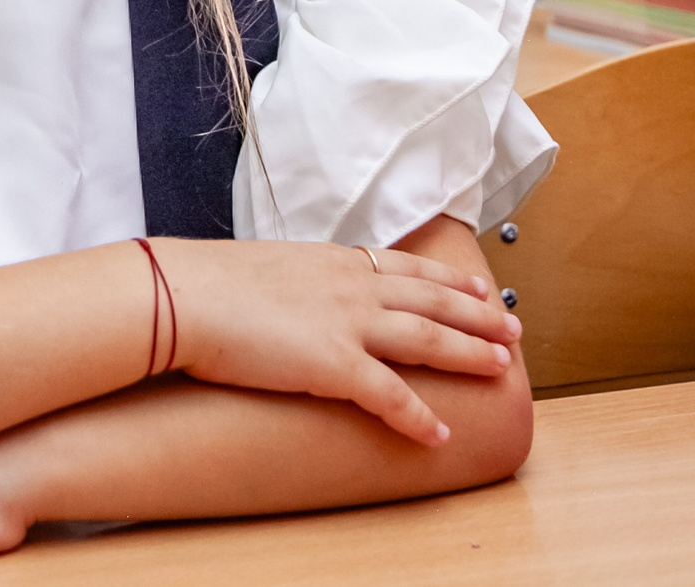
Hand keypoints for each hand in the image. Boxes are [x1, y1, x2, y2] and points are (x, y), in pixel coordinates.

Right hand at [158, 238, 518, 446]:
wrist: (181, 296)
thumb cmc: (206, 284)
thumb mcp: (265, 267)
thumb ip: (296, 280)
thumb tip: (297, 297)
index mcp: (332, 261)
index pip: (407, 267)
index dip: (448, 280)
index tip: (478, 287)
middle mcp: (350, 286)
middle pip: (431, 299)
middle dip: (478, 314)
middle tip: (512, 326)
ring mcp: (347, 323)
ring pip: (427, 337)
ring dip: (468, 353)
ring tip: (500, 367)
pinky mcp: (333, 364)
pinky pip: (390, 396)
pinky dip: (419, 417)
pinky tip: (439, 434)